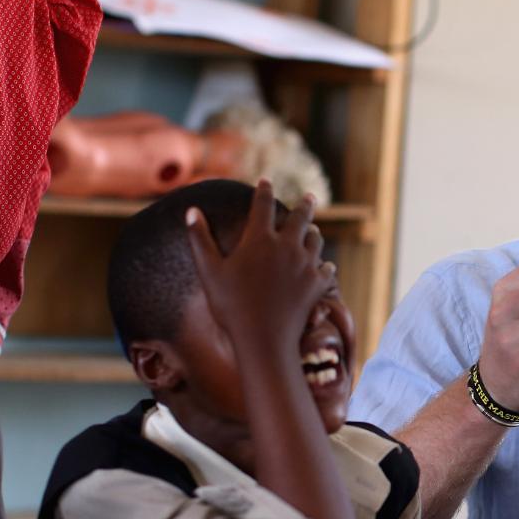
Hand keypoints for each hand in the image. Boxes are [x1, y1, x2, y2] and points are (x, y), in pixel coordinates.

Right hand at [185, 180, 333, 351]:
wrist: (263, 337)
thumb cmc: (231, 305)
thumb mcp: (209, 271)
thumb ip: (200, 239)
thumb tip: (192, 211)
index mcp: (260, 239)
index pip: (263, 205)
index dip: (263, 190)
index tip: (265, 180)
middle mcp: (287, 246)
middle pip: (300, 217)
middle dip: (304, 204)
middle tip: (309, 196)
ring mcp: (306, 264)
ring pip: (316, 240)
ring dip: (314, 232)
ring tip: (314, 229)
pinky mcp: (317, 284)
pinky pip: (326, 269)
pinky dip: (325, 265)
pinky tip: (326, 265)